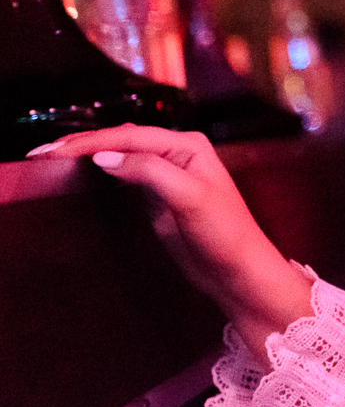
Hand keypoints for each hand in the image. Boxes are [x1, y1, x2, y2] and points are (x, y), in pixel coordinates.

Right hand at [28, 125, 311, 365]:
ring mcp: (168, 175)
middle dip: (83, 143)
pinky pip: (125, 175)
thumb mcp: (189, 197)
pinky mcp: (159, 197)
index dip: (91, 141)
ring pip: (121, 154)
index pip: (130, 136)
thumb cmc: (226, 232)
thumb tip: (106, 156)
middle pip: (122, 140)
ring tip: (54, 156)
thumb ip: (149, 172)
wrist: (238, 269)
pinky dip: (101, 170)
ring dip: (89, 153)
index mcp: (188, 145)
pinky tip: (83, 170)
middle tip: (43, 152)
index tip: (55, 150)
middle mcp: (178, 154)